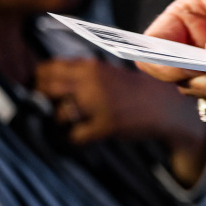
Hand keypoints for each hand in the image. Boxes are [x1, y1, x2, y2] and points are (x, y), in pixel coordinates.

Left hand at [35, 59, 205, 183]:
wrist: (165, 107)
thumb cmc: (132, 91)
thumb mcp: (105, 73)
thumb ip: (78, 73)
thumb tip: (41, 79)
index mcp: (90, 66)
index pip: (46, 69)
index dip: (39, 81)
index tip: (44, 90)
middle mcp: (91, 82)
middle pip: (45, 89)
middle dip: (44, 100)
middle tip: (54, 107)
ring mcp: (99, 104)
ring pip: (58, 114)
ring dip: (62, 121)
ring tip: (74, 122)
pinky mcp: (106, 126)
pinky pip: (74, 136)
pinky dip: (75, 138)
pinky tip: (84, 134)